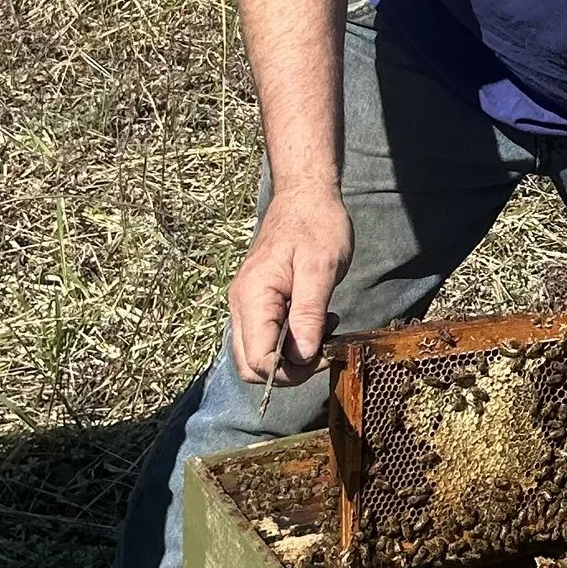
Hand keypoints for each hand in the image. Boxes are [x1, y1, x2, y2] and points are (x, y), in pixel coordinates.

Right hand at [227, 189, 351, 386]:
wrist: (305, 196)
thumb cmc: (316, 226)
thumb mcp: (320, 269)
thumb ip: (309, 314)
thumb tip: (304, 357)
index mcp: (253, 298)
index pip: (258, 361)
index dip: (292, 372)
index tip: (325, 356)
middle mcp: (241, 305)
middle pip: (250, 366)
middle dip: (288, 371)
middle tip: (325, 350)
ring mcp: (246, 304)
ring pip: (255, 356)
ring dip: (290, 357)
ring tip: (324, 330)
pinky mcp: (256, 302)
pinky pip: (264, 338)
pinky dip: (289, 342)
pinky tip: (317, 322)